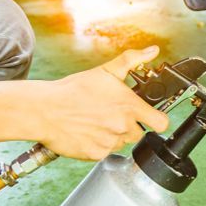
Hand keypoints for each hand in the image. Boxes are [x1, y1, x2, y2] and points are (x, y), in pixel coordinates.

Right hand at [35, 46, 170, 159]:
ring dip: (114, 135)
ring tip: (96, 122)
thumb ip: (132, 60)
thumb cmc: (74, 90)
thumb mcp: (105, 71)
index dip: (157, 119)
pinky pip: (106, 152)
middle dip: (129, 125)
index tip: (151, 117)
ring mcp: (110, 142)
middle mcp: (123, 126)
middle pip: (139, 133)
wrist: (44, 110)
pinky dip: (99, 144)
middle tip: (111, 115)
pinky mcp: (96, 154)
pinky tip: (88, 132)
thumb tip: (152, 50)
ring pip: (122, 142)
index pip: (161, 123)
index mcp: (130, 107)